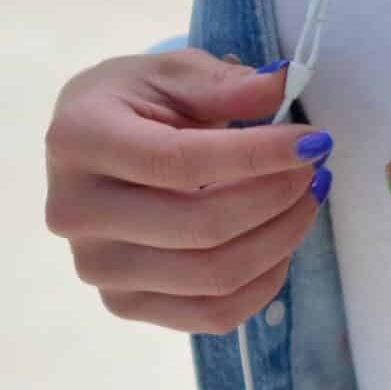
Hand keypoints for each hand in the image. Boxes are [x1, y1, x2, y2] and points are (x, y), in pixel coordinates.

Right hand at [43, 50, 333, 334]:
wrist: (94, 149)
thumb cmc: (136, 104)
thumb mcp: (173, 74)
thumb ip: (225, 84)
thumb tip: (281, 86)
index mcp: (78, 140)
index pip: (179, 161)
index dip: (257, 156)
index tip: (314, 142)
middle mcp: (74, 211)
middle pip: (201, 228)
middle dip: (278, 198)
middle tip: (315, 170)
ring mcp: (97, 267)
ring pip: (214, 277)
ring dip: (281, 238)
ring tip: (306, 199)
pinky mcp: (123, 304)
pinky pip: (213, 315)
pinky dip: (264, 282)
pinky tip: (281, 242)